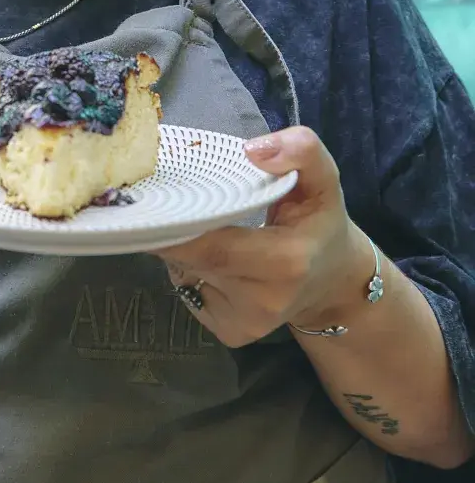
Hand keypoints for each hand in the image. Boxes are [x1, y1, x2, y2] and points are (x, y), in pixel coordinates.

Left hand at [156, 127, 374, 347]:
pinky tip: (209, 256)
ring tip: (191, 222)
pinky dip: (188, 268)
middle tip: (154, 198)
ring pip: (185, 273)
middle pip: (190, 258)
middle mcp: (261, 300)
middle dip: (167, 227)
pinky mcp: (229, 333)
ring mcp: (244, 323)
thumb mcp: (322, 180)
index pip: (210, 244)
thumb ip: (302, 151)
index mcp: (285, 262)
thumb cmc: (319, 223)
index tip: (149, 197)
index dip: (174, 223)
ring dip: (177, 246)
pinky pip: (189, 292)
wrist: (332, 282)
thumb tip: (253, 149)